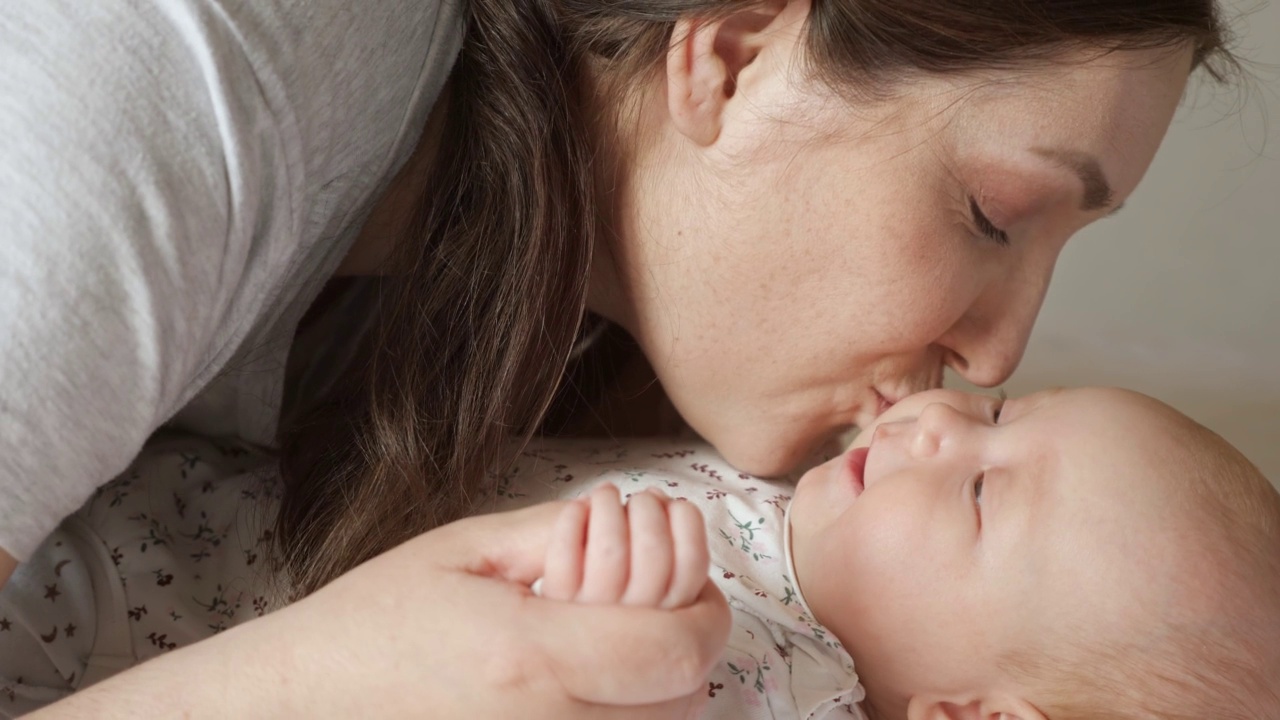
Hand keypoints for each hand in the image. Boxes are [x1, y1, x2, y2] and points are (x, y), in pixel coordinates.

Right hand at [34, 501, 728, 718]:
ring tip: (623, 646)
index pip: (675, 649)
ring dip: (663, 690)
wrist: (303, 699)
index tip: (694, 586)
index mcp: (528, 656)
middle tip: (663, 607)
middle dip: (688, 649)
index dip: (705, 613)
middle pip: (683, 702)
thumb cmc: (378, 615)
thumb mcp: (467, 547)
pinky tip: (592, 686)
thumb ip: (563, 533)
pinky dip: (624, 718)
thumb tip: (647, 525)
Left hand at [542, 484, 709, 609]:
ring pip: (609, 551)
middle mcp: (638, 618)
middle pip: (653, 549)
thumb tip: (657, 496)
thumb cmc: (623, 582)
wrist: (563, 620)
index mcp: (673, 609)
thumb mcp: (660, 571)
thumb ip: (668, 537)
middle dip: (646, 507)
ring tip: (605, 494)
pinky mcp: (560, 600)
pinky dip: (572, 519)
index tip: (670, 501)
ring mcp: (596, 610)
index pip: (693, 559)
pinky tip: (578, 507)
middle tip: (637, 497)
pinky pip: (566, 555)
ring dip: (607, 506)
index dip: (685, 517)